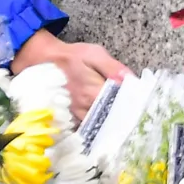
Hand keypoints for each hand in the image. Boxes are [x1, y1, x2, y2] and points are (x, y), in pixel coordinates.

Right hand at [13, 30, 130, 119]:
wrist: (42, 61)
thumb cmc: (70, 56)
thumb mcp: (94, 53)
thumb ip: (113, 67)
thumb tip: (130, 79)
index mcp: (94, 91)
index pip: (119, 106)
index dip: (131, 109)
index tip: (142, 110)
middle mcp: (85, 108)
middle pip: (110, 121)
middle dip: (122, 121)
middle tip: (135, 122)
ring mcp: (76, 115)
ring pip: (98, 127)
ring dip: (109, 127)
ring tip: (122, 127)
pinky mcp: (68, 119)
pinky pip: (85, 129)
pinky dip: (95, 129)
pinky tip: (104, 129)